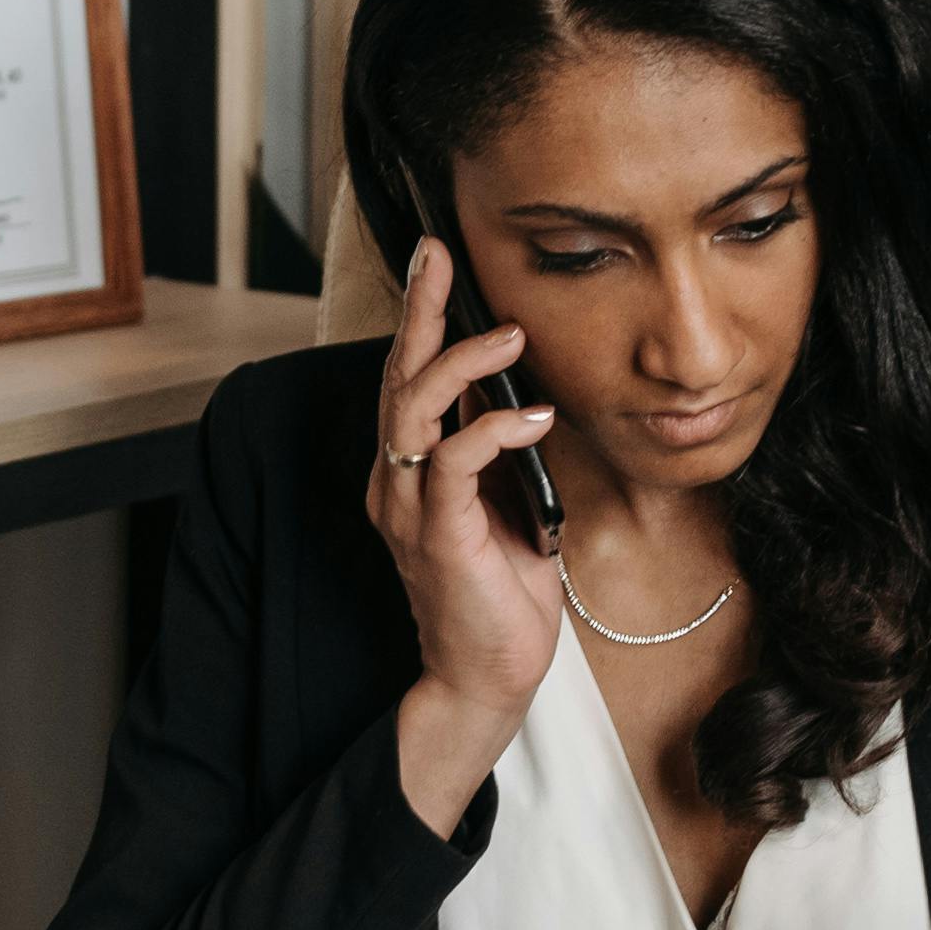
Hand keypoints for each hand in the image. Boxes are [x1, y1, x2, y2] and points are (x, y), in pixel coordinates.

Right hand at [373, 238, 562, 829]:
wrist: (489, 675)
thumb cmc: (503, 592)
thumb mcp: (509, 502)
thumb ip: (500, 450)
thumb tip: (523, 390)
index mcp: (409, 470)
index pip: (406, 378)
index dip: (420, 318)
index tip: (438, 262)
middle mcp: (397, 481)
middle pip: (395, 376)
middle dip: (419, 311)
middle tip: (438, 255)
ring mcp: (411, 507)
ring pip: (412, 408)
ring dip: (459, 363)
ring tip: (509, 334)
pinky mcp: (439, 534)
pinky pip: (454, 460)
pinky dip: (495, 429)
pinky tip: (534, 416)